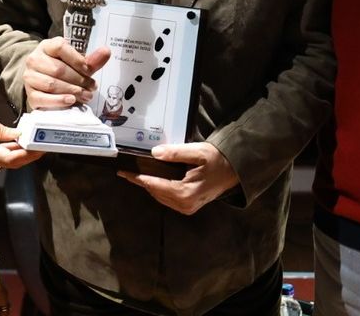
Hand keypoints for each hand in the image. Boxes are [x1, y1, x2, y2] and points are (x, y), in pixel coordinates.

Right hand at [0, 107, 41, 168]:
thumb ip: (2, 129)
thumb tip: (17, 134)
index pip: (12, 158)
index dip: (28, 155)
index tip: (39, 149)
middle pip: (12, 162)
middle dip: (29, 156)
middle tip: (41, 147)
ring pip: (7, 160)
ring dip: (21, 154)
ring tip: (33, 144)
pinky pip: (1, 156)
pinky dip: (12, 151)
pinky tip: (19, 142)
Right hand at [23, 37, 110, 109]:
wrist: (42, 81)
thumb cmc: (61, 69)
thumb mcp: (76, 63)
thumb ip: (91, 59)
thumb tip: (106, 52)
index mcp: (46, 46)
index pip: (60, 47)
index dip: (77, 60)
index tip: (89, 70)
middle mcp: (35, 60)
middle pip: (58, 69)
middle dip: (79, 79)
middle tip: (92, 86)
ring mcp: (30, 77)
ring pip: (51, 84)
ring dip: (72, 91)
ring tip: (85, 95)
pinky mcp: (30, 94)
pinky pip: (42, 98)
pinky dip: (58, 101)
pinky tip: (71, 100)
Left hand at [118, 142, 238, 214]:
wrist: (235, 171)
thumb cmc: (218, 160)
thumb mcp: (198, 152)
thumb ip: (175, 153)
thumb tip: (154, 153)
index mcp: (185, 193)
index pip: (153, 185)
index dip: (137, 177)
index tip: (123, 172)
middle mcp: (184, 204)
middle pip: (155, 192)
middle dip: (142, 181)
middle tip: (128, 170)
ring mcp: (187, 208)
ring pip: (160, 197)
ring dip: (150, 186)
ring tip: (138, 173)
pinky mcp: (189, 207)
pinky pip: (168, 199)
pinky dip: (160, 189)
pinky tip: (155, 180)